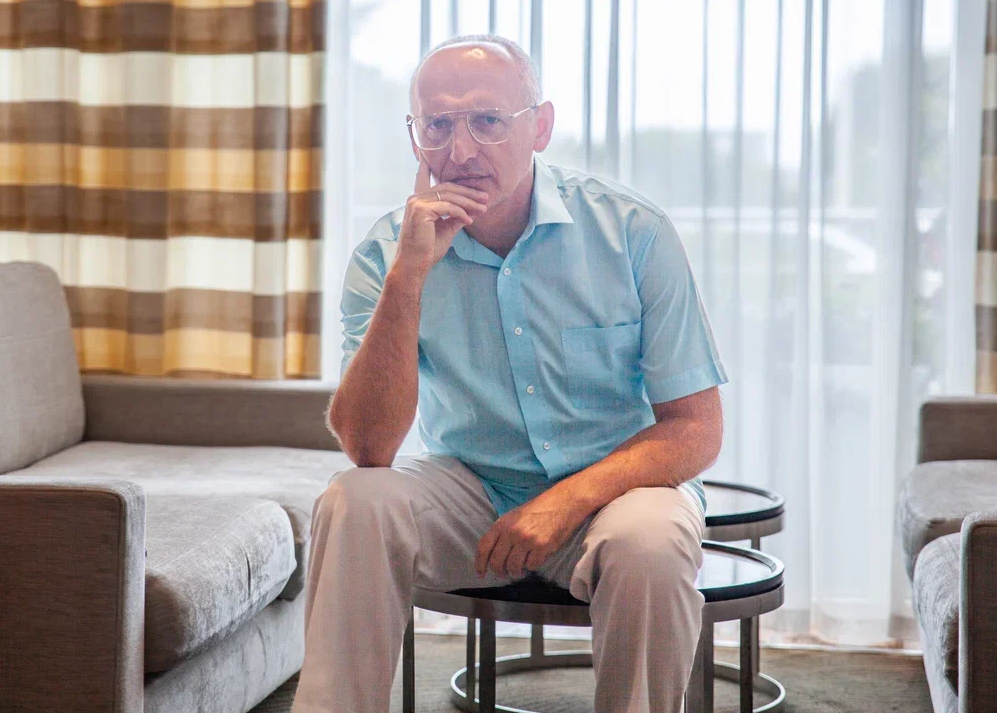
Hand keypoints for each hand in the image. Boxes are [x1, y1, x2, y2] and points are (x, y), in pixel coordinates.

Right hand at [396, 153, 489, 278]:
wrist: (415, 264)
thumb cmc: (427, 250)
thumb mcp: (445, 230)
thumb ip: (455, 218)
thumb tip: (471, 212)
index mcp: (418, 201)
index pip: (424, 179)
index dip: (425, 167)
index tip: (426, 156)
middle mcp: (415, 198)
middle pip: (446, 188)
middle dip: (468, 192)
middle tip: (485, 197)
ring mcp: (416, 203)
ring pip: (449, 196)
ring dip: (469, 202)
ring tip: (484, 209)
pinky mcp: (421, 210)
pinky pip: (448, 207)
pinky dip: (461, 213)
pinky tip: (470, 220)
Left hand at [475, 489, 586, 579]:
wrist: (563, 504)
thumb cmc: (538, 510)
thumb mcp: (514, 516)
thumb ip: (502, 533)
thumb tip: (493, 554)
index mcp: (502, 523)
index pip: (484, 547)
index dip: (480, 563)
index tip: (481, 574)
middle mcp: (512, 532)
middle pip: (497, 561)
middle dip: (500, 572)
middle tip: (505, 573)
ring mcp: (526, 539)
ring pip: (513, 567)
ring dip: (516, 571)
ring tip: (521, 568)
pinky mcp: (541, 546)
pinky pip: (531, 566)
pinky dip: (532, 566)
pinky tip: (535, 559)